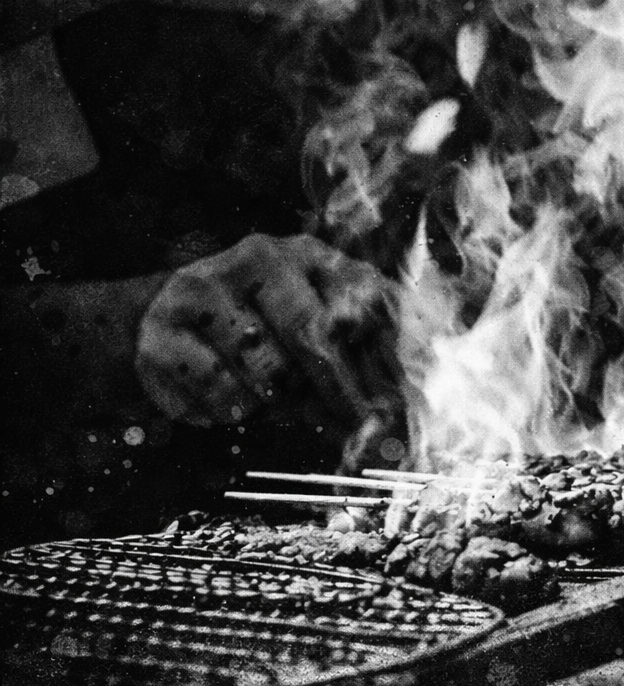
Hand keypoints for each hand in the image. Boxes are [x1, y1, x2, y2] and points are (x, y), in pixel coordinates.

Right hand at [135, 233, 396, 430]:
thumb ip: (361, 362)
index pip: (366, 299)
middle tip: (358, 430)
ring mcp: (206, 287)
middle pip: (314, 332)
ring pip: (267, 369)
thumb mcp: (318, 336)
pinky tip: (230, 404)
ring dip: (282, 403)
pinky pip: (218, 391)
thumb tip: (398, 418)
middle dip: (341, 392)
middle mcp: (262, 258)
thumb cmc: (266, 338)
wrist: (170, 327)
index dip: (387, 357)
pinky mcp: (161, 331)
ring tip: (276, 401)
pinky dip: (234, 411)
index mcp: (313, 255)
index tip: (400, 404)